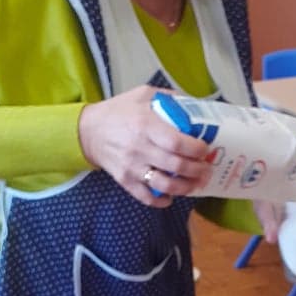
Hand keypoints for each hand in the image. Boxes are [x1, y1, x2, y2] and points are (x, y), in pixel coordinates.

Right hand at [78, 87, 212, 207]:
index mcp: (146, 125)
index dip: (196, 149)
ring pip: (164, 185)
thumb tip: (194, 105)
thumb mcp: (142, 95)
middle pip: (176, 166)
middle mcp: (140, 148)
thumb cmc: (118, 112)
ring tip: (196, 184)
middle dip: (198, 170)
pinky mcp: (124, 180)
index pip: (177, 143)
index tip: (205, 150)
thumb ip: (168, 98)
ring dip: (186, 188)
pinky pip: (146, 197)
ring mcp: (131, 167)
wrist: (88, 131)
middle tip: (207, 169)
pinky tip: (171, 197)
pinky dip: (161, 200)